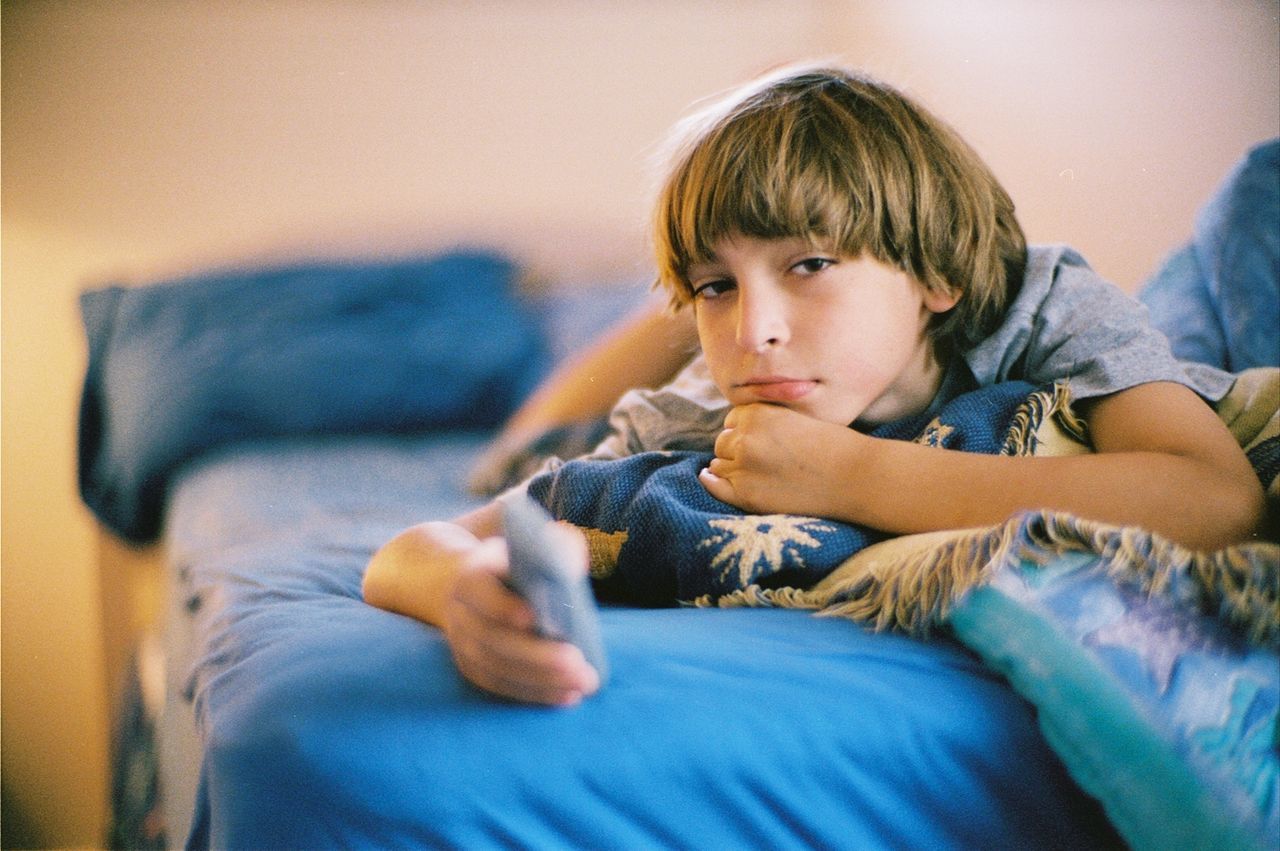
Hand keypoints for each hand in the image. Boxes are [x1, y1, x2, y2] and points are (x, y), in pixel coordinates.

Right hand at [442, 527, 600, 706]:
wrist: (474, 585)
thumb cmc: (515, 564)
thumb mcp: (531, 546)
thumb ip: (556, 547)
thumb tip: (575, 564)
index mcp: (471, 577)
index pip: (479, 592)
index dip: (503, 607)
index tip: (534, 618)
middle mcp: (459, 613)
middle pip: (492, 639)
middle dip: (537, 655)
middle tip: (578, 664)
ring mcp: (462, 644)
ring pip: (496, 669)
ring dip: (541, 681)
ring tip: (582, 683)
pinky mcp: (472, 668)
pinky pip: (500, 687)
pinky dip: (533, 694)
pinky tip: (567, 695)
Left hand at [698, 403, 858, 517]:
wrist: (857, 477)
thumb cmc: (834, 446)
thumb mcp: (796, 418)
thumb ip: (765, 421)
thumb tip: (732, 431)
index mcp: (757, 414)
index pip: (732, 421)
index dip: (745, 431)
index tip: (761, 442)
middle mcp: (745, 438)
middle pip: (722, 443)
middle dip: (736, 450)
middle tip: (761, 461)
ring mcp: (743, 468)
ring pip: (718, 464)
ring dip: (730, 467)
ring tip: (755, 474)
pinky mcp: (746, 495)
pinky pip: (715, 486)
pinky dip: (713, 482)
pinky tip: (713, 480)